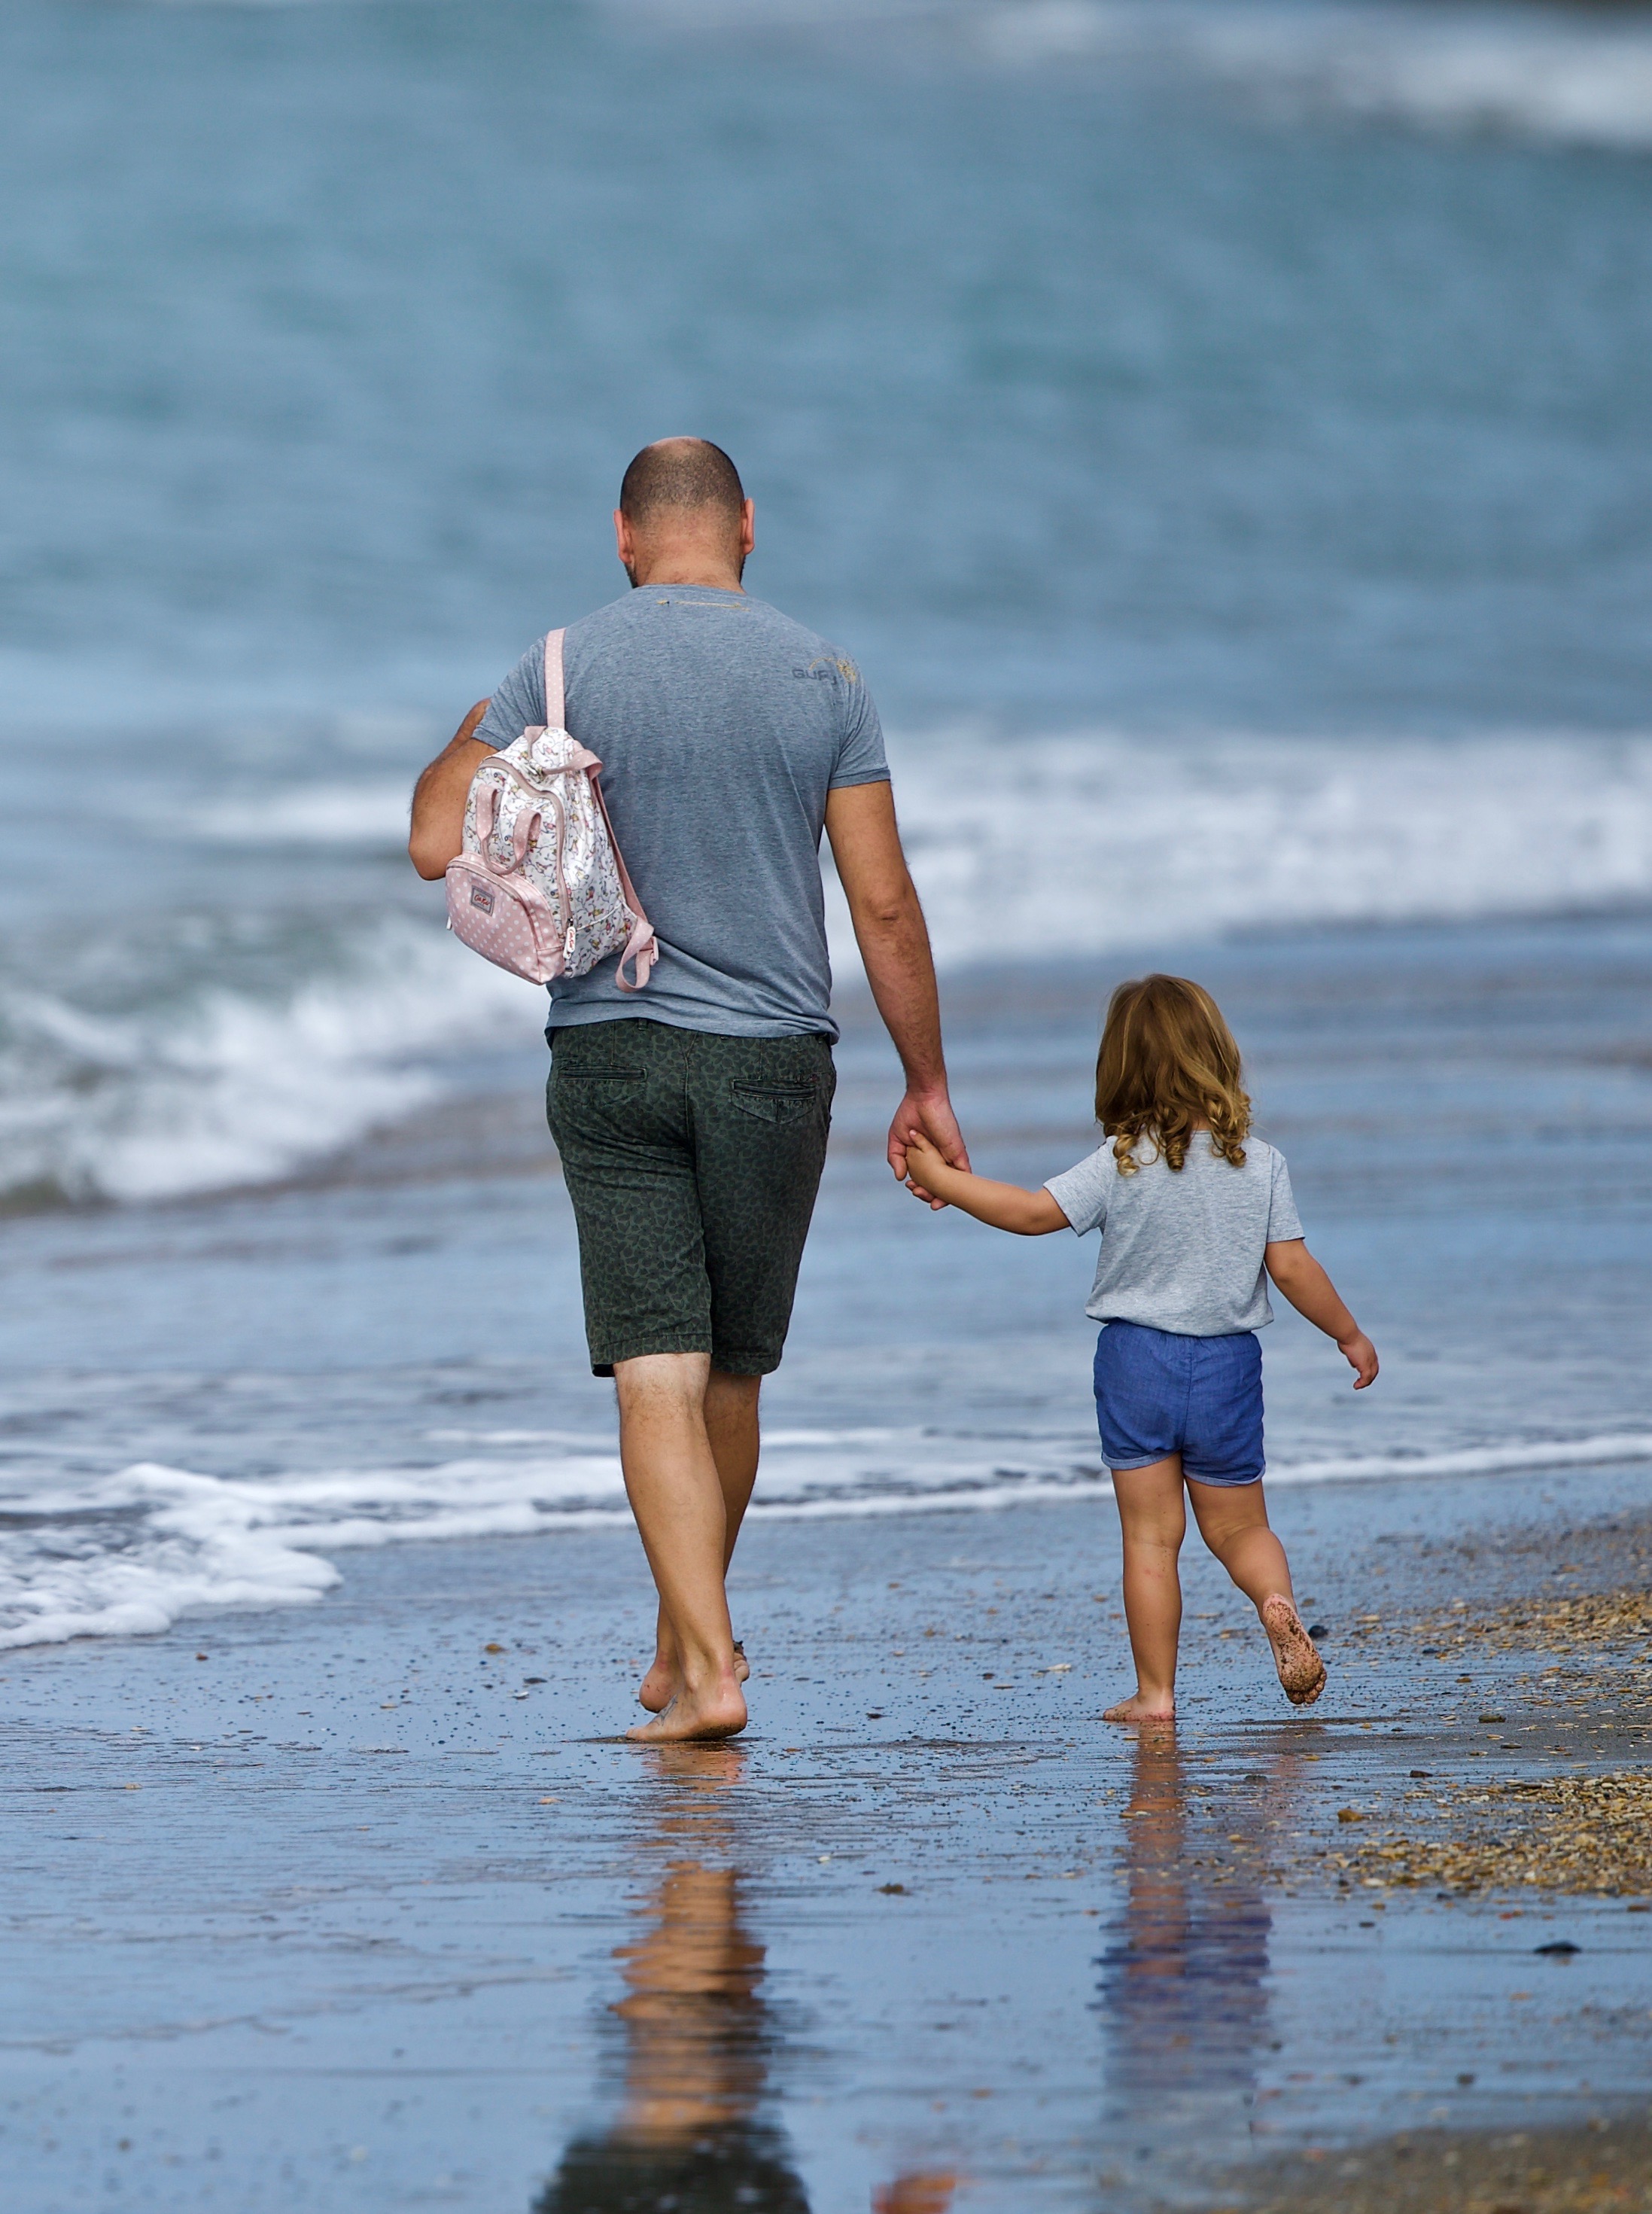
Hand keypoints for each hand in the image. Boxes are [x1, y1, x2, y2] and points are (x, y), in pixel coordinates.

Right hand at [888, 1087, 967, 1208]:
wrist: (923, 1098)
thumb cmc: (910, 1115)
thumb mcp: (897, 1140)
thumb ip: (896, 1159)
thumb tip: (900, 1178)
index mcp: (925, 1157)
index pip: (925, 1179)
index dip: (919, 1188)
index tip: (911, 1188)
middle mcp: (939, 1158)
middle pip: (938, 1184)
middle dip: (930, 1196)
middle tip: (919, 1195)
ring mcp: (949, 1156)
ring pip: (951, 1183)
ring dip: (943, 1196)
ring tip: (933, 1203)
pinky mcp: (958, 1152)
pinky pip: (963, 1174)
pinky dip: (959, 1187)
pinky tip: (951, 1197)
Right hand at [1339, 1331, 1378, 1388]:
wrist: (1349, 1334)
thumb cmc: (1346, 1336)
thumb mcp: (1350, 1345)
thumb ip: (1352, 1353)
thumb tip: (1351, 1358)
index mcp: (1370, 1350)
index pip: (1373, 1362)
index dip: (1369, 1369)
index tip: (1362, 1373)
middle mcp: (1372, 1356)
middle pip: (1374, 1370)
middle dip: (1369, 1378)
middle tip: (1362, 1383)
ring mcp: (1370, 1361)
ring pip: (1371, 1376)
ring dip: (1365, 1382)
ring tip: (1358, 1386)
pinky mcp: (1365, 1366)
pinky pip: (1366, 1379)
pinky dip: (1361, 1384)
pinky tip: (1356, 1386)